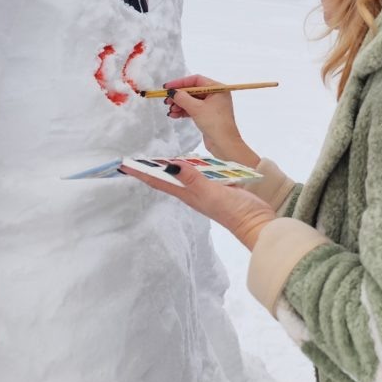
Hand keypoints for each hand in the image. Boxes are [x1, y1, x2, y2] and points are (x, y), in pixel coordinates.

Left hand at [121, 159, 274, 249]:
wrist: (257, 222)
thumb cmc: (235, 211)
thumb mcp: (212, 193)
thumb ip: (193, 178)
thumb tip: (170, 165)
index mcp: (188, 194)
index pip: (158, 181)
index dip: (140, 173)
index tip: (123, 164)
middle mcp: (193, 192)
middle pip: (166, 179)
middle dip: (150, 170)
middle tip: (134, 160)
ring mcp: (205, 190)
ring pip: (182, 176)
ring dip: (168, 168)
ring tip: (155, 159)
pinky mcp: (218, 186)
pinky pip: (199, 174)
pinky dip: (190, 166)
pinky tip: (190, 161)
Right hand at [164, 74, 259, 166]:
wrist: (224, 145)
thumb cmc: (215, 123)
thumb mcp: (197, 108)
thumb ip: (183, 98)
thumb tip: (172, 92)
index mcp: (218, 89)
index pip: (196, 80)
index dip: (181, 83)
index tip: (168, 87)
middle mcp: (216, 95)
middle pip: (193, 91)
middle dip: (179, 96)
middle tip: (167, 101)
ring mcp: (212, 106)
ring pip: (192, 101)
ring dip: (180, 105)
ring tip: (170, 111)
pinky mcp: (208, 116)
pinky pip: (194, 110)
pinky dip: (184, 112)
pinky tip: (174, 115)